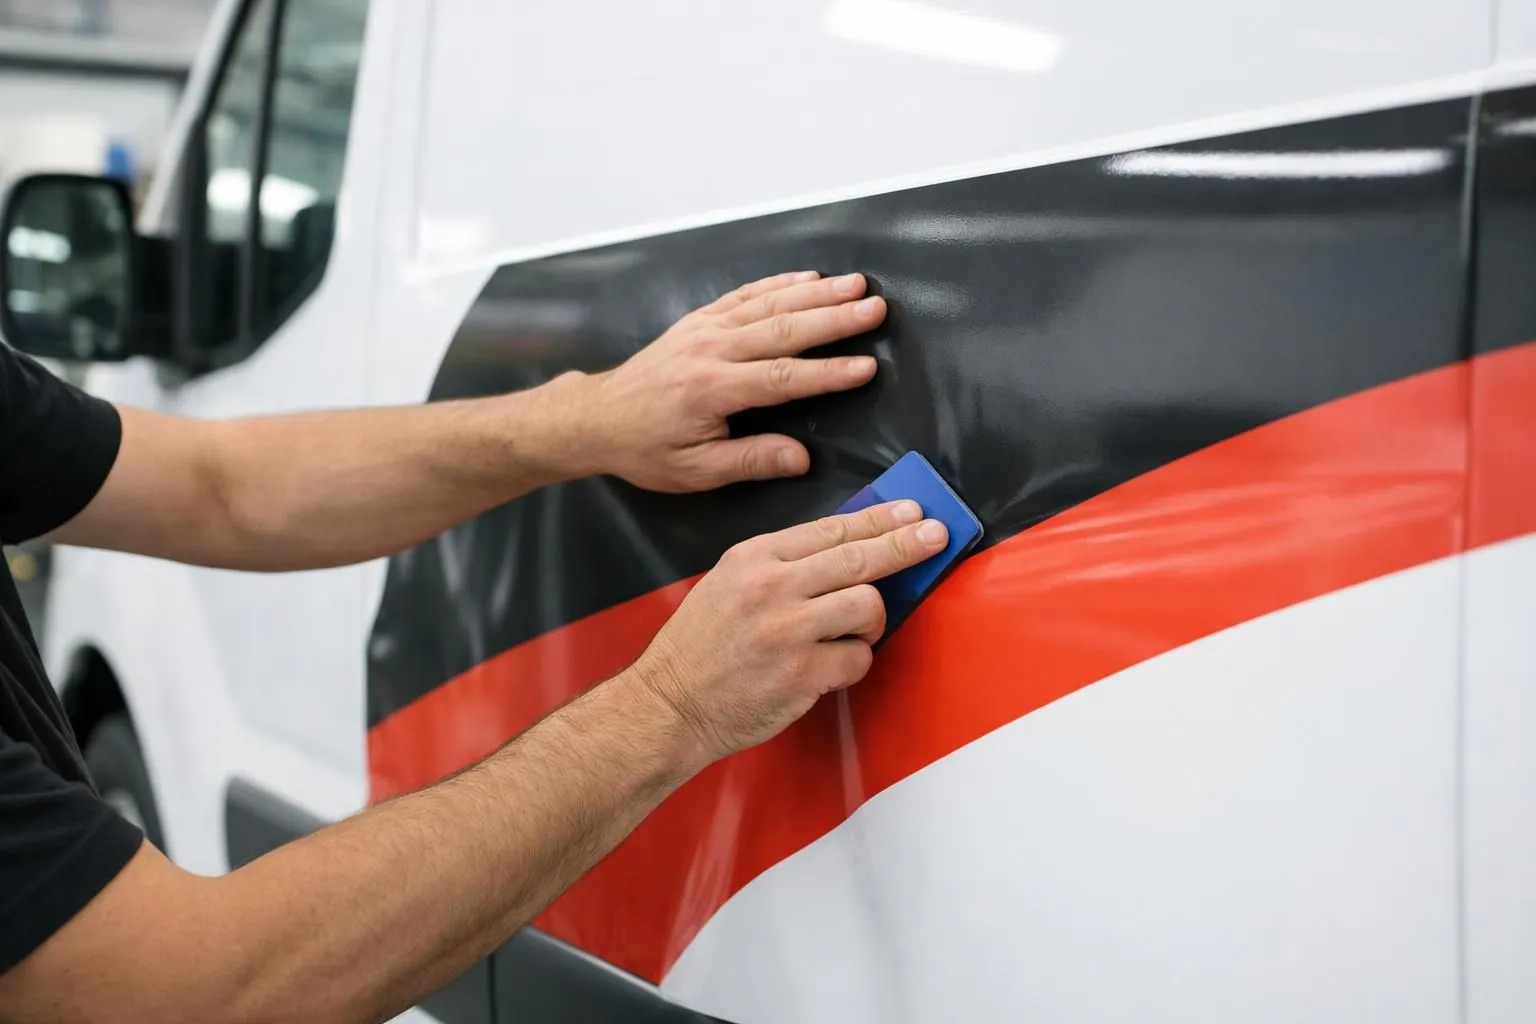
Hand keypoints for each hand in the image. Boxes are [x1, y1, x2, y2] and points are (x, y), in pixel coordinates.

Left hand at [578, 271, 885, 491]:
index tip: (867, 367)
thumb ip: (750, 461)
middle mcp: (711, 350)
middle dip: (834, 318)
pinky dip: (779, 282)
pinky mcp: (700, 319)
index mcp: (712, 390)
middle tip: (875, 308)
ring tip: (857, 284)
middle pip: (783, 328)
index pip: (782, 378)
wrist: (597, 417)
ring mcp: (705, 328)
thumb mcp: (695, 470)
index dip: (828, 373)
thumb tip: (801, 459)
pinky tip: (810, 277)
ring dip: (816, 292)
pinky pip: (745, 294)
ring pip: (769, 303)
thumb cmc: (646, 449)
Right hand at [627, 499, 947, 761]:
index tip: (912, 513)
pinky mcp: (800, 675)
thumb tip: (849, 549)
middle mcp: (771, 587)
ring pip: (866, 606)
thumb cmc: (699, 646)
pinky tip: (831, 666)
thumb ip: (782, 564)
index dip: (879, 519)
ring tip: (855, 631)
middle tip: (937, 537)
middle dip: (906, 546)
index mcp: (753, 557)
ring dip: (872, 620)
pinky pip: (858, 658)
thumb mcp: (728, 582)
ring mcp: (787, 631)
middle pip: (858, 558)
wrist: (667, 704)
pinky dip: (854, 662)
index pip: (831, 529)